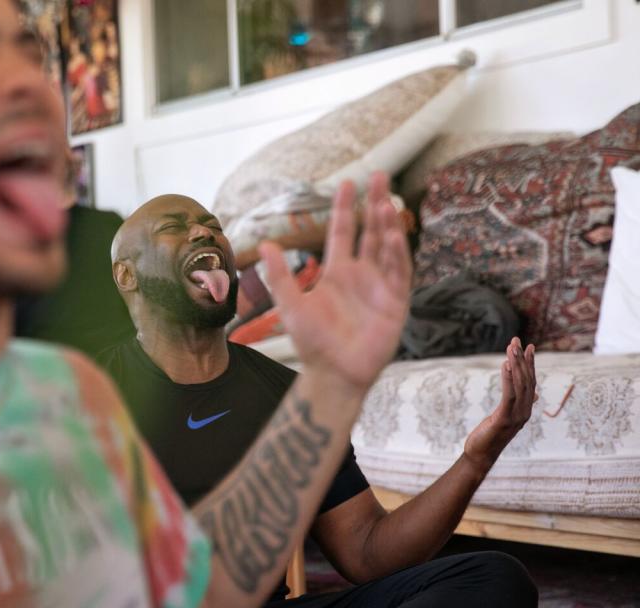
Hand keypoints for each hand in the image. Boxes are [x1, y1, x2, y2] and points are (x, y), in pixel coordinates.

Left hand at [259, 172, 411, 390]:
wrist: (333, 373)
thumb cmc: (312, 342)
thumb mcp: (291, 305)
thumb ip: (280, 275)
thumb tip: (265, 244)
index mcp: (337, 272)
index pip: (344, 231)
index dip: (346, 208)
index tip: (348, 182)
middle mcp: (361, 275)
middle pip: (371, 232)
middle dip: (376, 204)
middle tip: (380, 176)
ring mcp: (380, 287)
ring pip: (388, 248)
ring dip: (388, 225)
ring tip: (387, 202)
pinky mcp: (395, 303)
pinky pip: (399, 273)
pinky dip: (397, 254)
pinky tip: (394, 235)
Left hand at [463, 337, 536, 471]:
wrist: (480, 455)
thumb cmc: (490, 435)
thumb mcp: (505, 417)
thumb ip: (517, 404)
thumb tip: (533, 393)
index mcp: (525, 409)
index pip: (531, 382)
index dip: (531, 364)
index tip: (530, 346)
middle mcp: (525, 412)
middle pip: (527, 380)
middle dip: (522, 359)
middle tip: (516, 340)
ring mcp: (516, 416)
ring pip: (519, 385)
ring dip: (515, 364)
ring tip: (511, 347)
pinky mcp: (504, 418)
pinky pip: (508, 394)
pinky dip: (507, 378)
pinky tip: (505, 364)